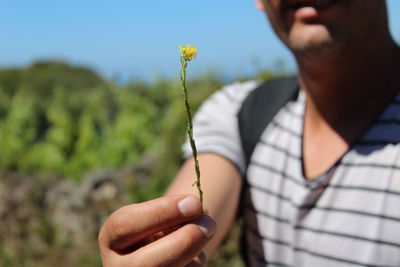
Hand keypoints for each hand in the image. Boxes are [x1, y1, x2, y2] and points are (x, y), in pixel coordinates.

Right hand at [98, 194, 215, 266]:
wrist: (162, 253)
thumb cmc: (162, 227)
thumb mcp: (160, 216)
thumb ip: (172, 212)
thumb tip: (196, 208)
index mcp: (111, 239)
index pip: (125, 225)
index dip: (162, 212)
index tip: (193, 202)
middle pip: (144, 264)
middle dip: (184, 241)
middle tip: (209, 223)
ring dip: (196, 253)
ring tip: (206, 230)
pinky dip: (196, 264)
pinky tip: (191, 257)